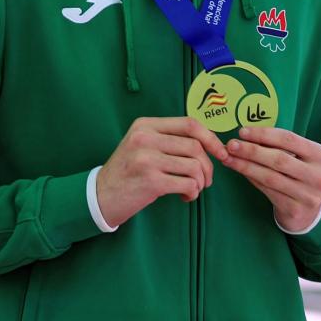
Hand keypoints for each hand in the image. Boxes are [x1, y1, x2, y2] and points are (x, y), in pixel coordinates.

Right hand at [95, 116, 230, 227]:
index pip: (189, 124)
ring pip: (194, 165)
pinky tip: (185, 197)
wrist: (99, 196)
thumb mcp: (141, 145)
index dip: (211, 137)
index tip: (221, 152)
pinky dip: (193, 192)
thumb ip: (167, 139)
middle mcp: (145, 138)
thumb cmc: (127, 172)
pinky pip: (187, 183)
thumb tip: (209, 143)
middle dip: (208, 165)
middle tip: (206, 180)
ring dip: (200, 181)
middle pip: (195, 145)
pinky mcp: (150, 181)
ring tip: (193, 189)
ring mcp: (147, 159)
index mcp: (145, 125)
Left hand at [220, 126, 320, 232]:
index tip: (242, 131)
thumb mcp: (301, 158)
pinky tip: (240, 170)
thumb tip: (247, 135)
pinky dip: (251, 178)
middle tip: (231, 145)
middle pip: (279, 159)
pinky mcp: (294, 209)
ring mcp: (308, 195)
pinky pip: (267, 190)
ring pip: (270, 176)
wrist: (310, 212)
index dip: (264, 134)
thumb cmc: (301, 175)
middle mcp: (319, 176)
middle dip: (252, 150)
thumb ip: (281, 146)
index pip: (289, 139)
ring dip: (246, 165)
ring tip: (229, 158)